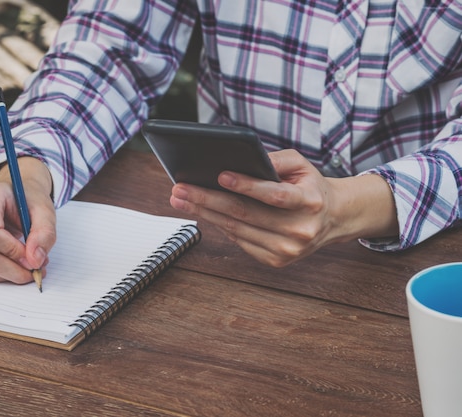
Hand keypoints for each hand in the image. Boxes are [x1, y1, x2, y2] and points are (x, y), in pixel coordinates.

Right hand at [0, 157, 55, 282]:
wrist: (16, 195)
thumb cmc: (29, 199)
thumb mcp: (45, 210)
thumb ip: (44, 233)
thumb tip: (35, 260)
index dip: (13, 251)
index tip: (34, 258)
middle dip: (14, 269)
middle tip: (37, 269)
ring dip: (9, 273)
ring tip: (30, 265)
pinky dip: (2, 273)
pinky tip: (16, 264)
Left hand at [169, 149, 397, 266]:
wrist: (332, 219)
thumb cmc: (309, 187)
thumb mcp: (300, 165)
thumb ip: (274, 160)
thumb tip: (239, 160)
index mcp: (310, 203)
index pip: (274, 195)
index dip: (246, 185)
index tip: (219, 175)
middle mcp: (300, 230)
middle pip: (245, 214)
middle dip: (207, 199)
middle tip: (181, 188)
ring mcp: (287, 250)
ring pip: (236, 229)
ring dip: (204, 213)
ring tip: (181, 199)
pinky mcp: (275, 260)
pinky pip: (239, 239)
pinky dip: (218, 224)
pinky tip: (202, 212)